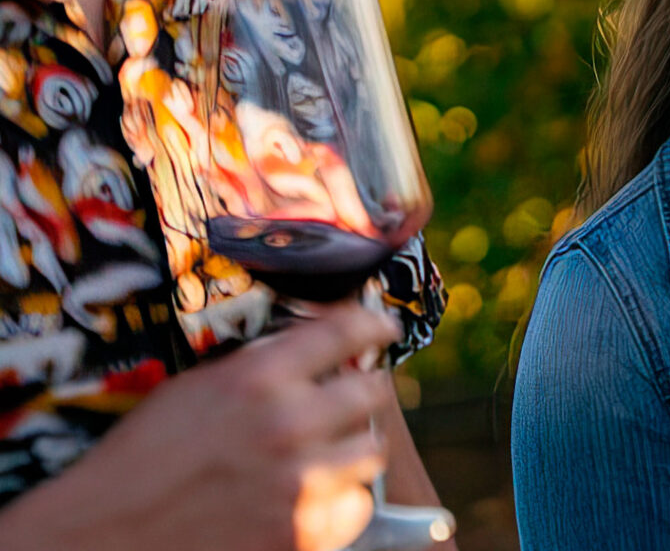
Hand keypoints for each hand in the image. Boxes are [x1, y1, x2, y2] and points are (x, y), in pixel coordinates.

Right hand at [1, 304, 401, 550]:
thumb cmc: (139, 460)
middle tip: (352, 394)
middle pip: (371, 392)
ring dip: (354, 446)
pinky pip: (357, 507)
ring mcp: (300, 483)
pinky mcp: (300, 534)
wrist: (102, 537)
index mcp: (259, 377)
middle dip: (363, 389)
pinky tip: (319, 495)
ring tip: (332, 448)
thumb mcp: (194, 389)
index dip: (372, 326)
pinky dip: (344, 500)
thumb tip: (310, 349)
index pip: (345, 332)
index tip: (381, 329)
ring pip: (372, 451)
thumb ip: (258, 368)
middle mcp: (289, 424)